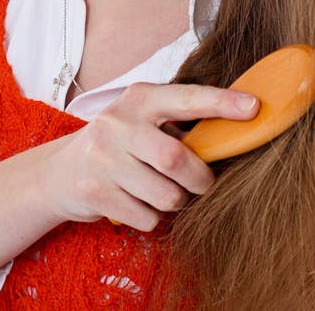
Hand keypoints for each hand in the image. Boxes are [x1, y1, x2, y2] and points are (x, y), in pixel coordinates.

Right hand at [39, 81, 259, 231]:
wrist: (60, 171)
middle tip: (204, 184)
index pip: (187, 98)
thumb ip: (179, 122)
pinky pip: (147, 217)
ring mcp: (103, 157)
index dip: (222, 103)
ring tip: (162, 190)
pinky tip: (138, 202)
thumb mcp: (143, 119)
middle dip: (199, 179)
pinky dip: (153, 217)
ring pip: (165, 195)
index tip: (254, 108)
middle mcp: (119, 122)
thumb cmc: (119, 143)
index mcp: (139, 97)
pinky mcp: (95, 191)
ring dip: (175, 201)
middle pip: (176, 158)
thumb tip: (235, 128)